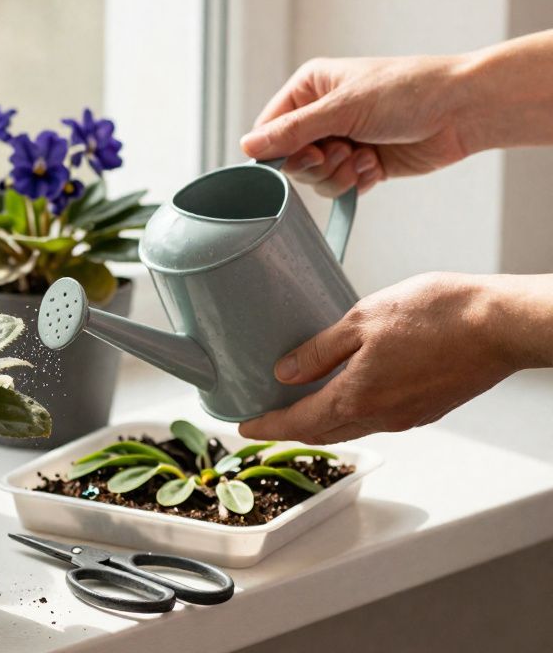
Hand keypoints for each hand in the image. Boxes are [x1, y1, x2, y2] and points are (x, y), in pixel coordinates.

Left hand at [239, 273, 550, 443]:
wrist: (501, 325)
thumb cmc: (438, 315)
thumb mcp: (363, 319)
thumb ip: (320, 349)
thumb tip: (285, 372)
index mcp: (358, 398)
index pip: (299, 422)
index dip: (266, 427)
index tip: (243, 428)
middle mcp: (381, 416)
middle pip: (323, 430)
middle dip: (290, 427)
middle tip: (266, 418)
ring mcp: (408, 416)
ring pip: (352, 425)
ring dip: (322, 419)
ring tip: (301, 403)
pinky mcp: (428, 407)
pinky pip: (378, 417)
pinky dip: (353, 410)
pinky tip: (350, 389)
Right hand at [240, 55, 471, 196]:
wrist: (462, 110)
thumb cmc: (408, 92)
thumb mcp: (342, 108)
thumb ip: (292, 131)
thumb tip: (246, 146)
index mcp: (310, 89)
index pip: (269, 129)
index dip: (277, 150)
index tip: (301, 155)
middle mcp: (322, 114)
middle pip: (290, 159)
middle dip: (315, 164)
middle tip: (339, 152)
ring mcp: (343, 139)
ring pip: (315, 177)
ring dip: (338, 175)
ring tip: (363, 157)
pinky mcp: (363, 163)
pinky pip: (341, 186)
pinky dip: (357, 182)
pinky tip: (377, 165)